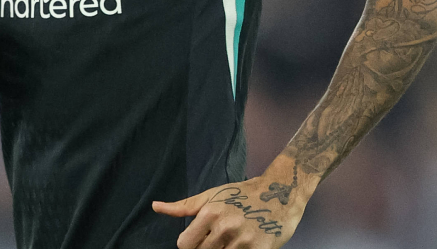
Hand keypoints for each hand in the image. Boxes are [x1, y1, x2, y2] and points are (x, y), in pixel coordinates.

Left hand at [152, 157, 312, 248]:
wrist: (281, 193)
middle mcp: (225, 227)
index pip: (184, 245)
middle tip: (218, 239)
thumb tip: (155, 207)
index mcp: (210, 212)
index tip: (201, 238)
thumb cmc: (242, 194)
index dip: (190, 244)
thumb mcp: (212, 195)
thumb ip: (183, 206)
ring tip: (231, 240)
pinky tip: (242, 247)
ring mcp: (243, 242)